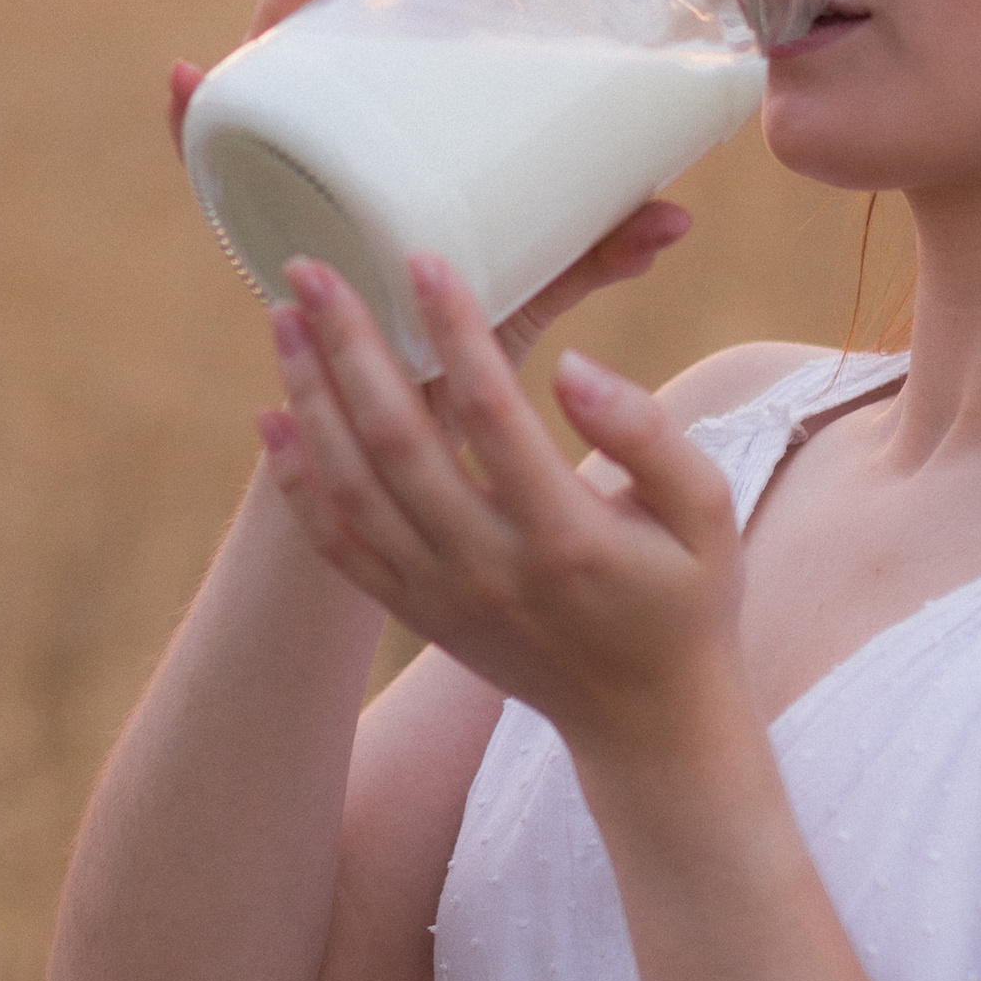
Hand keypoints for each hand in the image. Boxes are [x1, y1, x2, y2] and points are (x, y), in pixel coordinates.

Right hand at [166, 0, 692, 358]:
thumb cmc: (462, 353)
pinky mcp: (259, 232)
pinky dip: (188, 123)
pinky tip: (187, 77)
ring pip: (272, 75)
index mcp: (408, 137)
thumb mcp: (534, 285)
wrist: (400, 448)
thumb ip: (596, 252)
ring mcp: (297, 179)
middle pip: (335, 29)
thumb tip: (681, 215)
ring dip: (277, 12)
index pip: (408, 21)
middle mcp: (345, 145)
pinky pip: (210, 170)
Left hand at [256, 251, 746, 763]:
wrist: (645, 722)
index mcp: (565, 535)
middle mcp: (489, 569)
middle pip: (398, 443)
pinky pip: (338, 546)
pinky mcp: (416, 614)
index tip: (424, 258)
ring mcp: (441, 597)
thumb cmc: (686, 598)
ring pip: (351, 489)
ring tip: (283, 318)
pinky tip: (271, 419)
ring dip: (309, 398)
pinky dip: (297, 482)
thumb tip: (573, 366)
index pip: (494, 414)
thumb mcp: (709, 512)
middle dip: (349, 347)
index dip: (456, 332)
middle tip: (313, 268)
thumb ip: (649, 434)